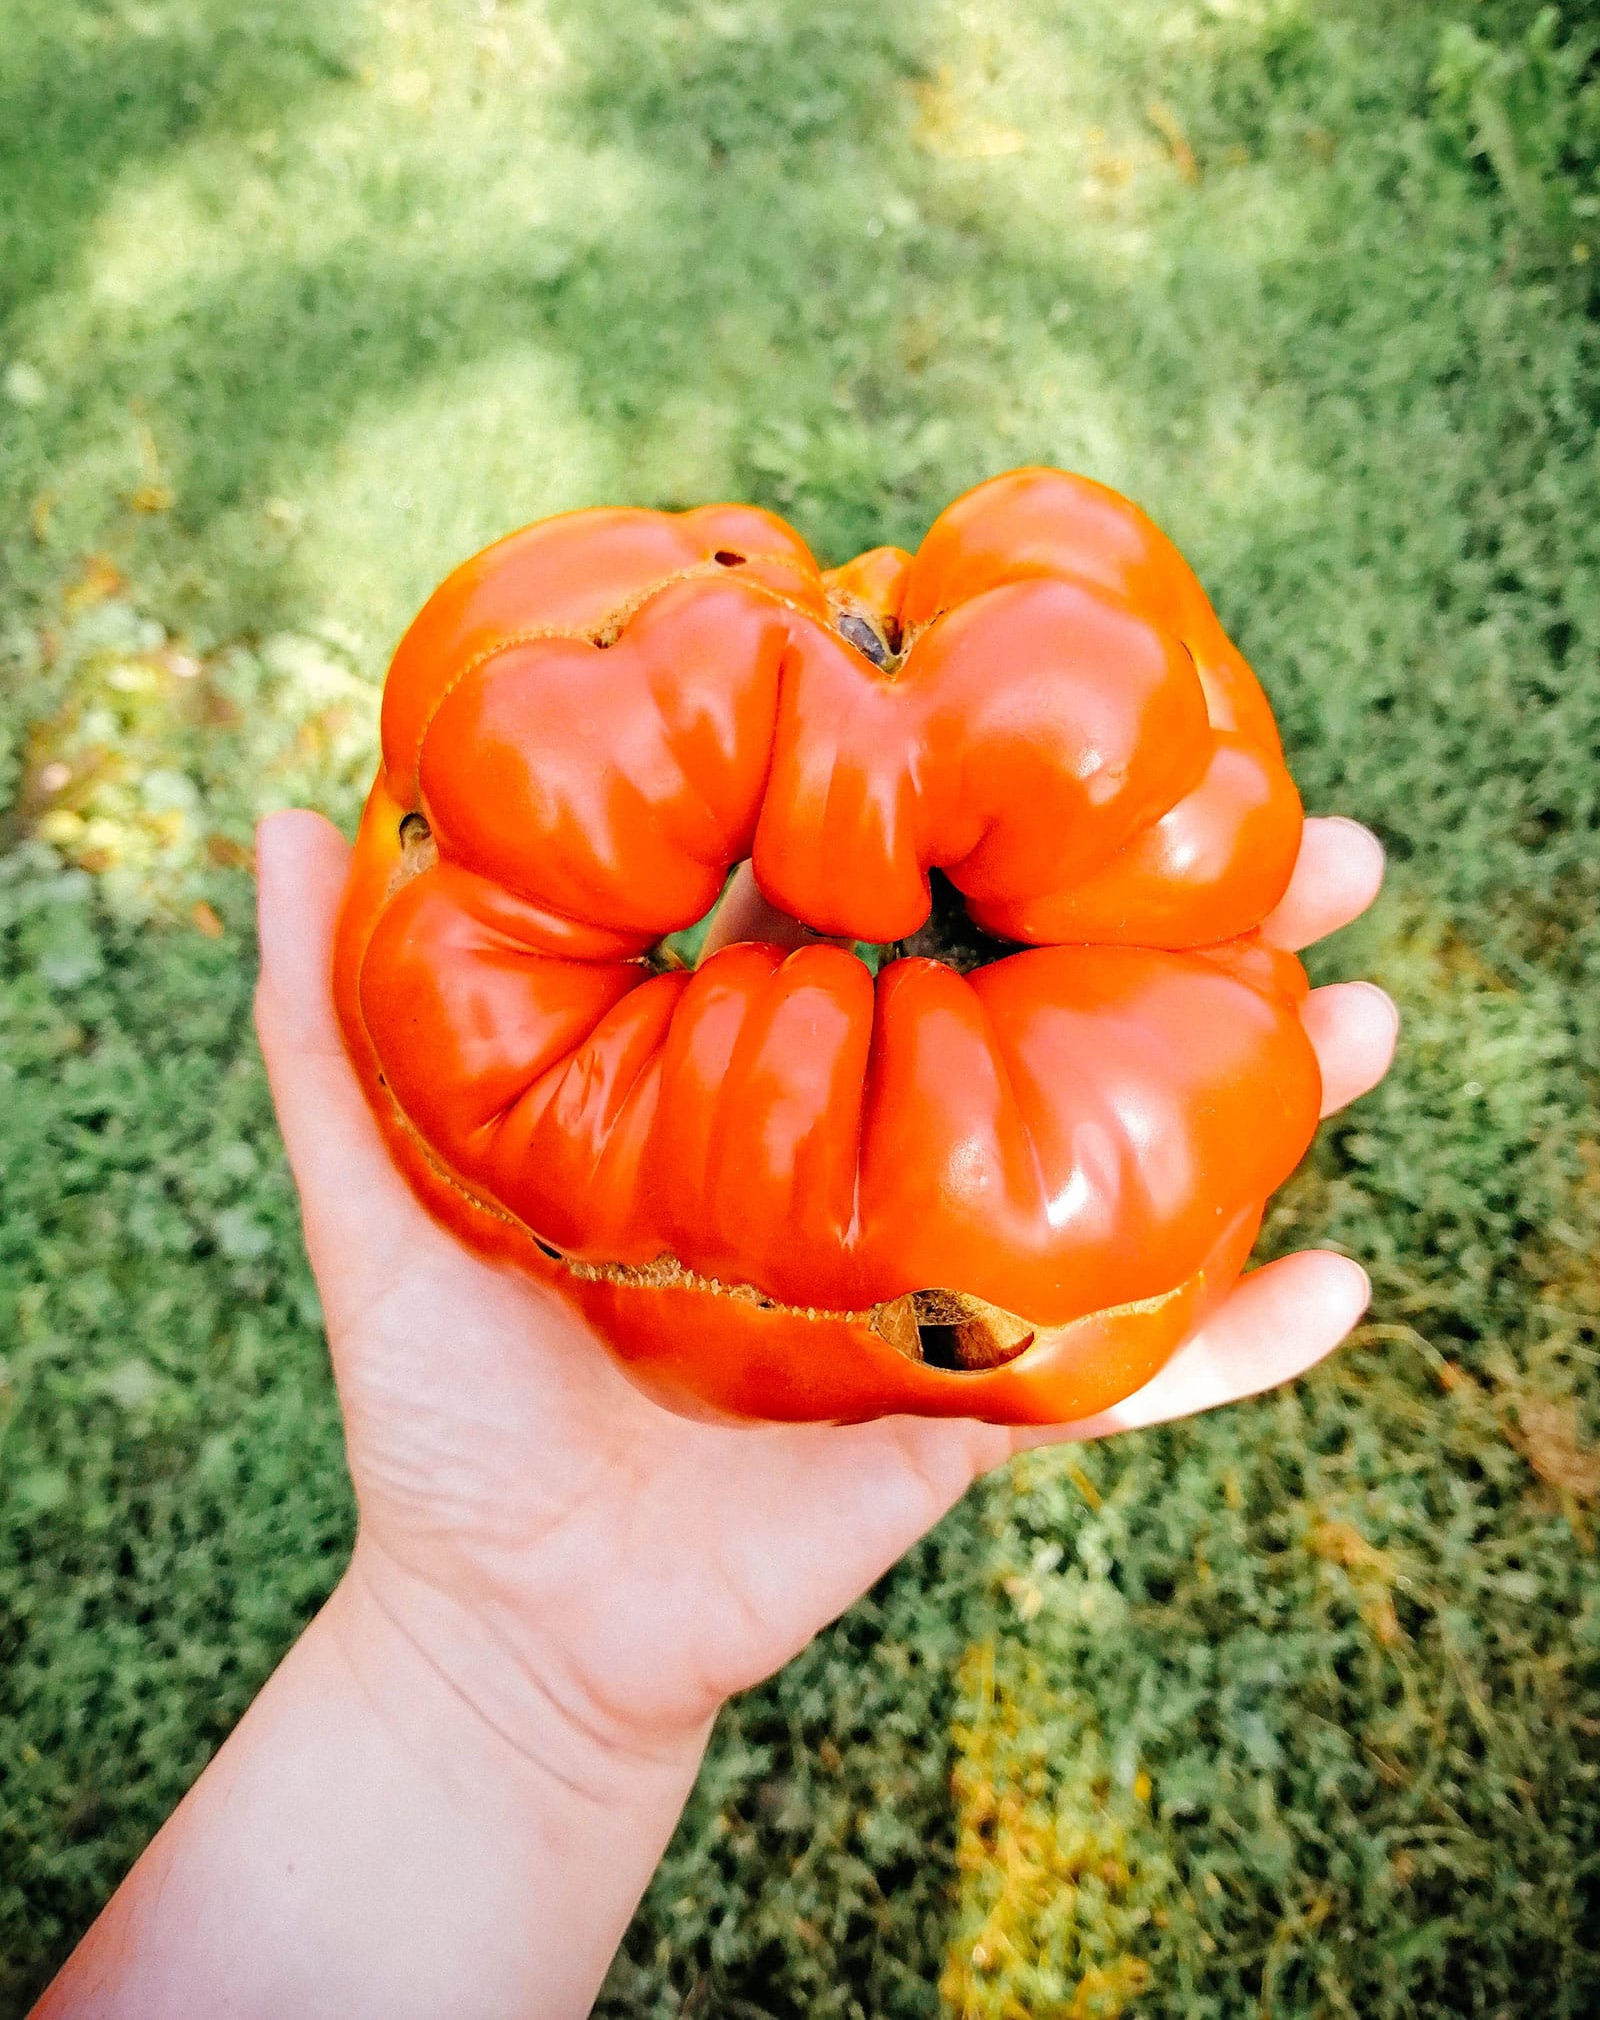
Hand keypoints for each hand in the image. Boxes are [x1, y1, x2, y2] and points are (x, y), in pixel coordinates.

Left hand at [255, 810, 1396, 1760]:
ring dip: (1260, 1076)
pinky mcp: (977, 1401)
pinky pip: (1133, 1375)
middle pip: (1046, 991)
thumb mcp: (372, 1191)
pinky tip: (1347, 1280)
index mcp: (756, 1062)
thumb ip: (318, 1018)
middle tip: (1301, 823)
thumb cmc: (444, 1400)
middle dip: (1177, 906)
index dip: (964, 798)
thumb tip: (288, 814)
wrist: (509, 1618)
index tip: (1049, 694)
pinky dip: (1240, 1340)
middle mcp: (873, 1138)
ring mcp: (944, 1264)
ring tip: (1370, 992)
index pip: (881, 895)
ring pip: (1126, 1147)